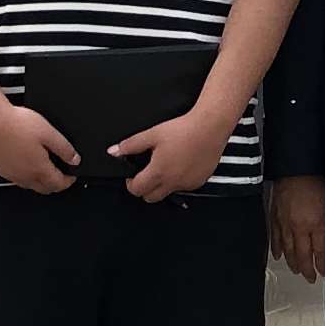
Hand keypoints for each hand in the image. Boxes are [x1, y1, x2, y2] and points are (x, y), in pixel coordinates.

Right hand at [0, 102, 79, 196]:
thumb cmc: (16, 124)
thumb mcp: (49, 133)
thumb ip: (65, 148)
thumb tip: (75, 160)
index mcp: (39, 170)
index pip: (58, 184)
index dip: (69, 181)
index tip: (72, 175)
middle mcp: (24, 176)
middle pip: (45, 189)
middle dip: (55, 183)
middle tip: (61, 173)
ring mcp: (10, 174)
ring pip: (30, 185)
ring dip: (40, 180)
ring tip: (44, 166)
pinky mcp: (0, 169)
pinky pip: (16, 178)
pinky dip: (25, 175)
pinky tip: (25, 162)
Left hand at [114, 103, 233, 201]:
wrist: (210, 127)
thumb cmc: (183, 130)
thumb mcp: (152, 134)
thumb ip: (131, 145)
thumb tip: (114, 152)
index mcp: (158, 172)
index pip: (137, 190)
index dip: (131, 183)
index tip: (133, 174)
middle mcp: (173, 182)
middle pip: (150, 198)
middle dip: (145, 189)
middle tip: (147, 173)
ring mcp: (187, 184)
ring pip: (168, 193)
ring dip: (163, 185)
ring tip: (167, 166)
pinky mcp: (199, 181)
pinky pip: (184, 187)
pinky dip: (179, 181)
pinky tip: (182, 165)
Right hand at [269, 174, 324, 280]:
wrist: (295, 166)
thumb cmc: (317, 180)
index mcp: (316, 223)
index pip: (320, 251)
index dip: (322, 265)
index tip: (324, 274)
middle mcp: (299, 227)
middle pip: (302, 255)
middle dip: (306, 269)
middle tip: (310, 279)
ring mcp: (284, 223)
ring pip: (287, 249)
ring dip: (292, 262)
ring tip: (297, 271)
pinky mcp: (274, 216)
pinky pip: (274, 237)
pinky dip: (276, 248)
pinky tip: (278, 256)